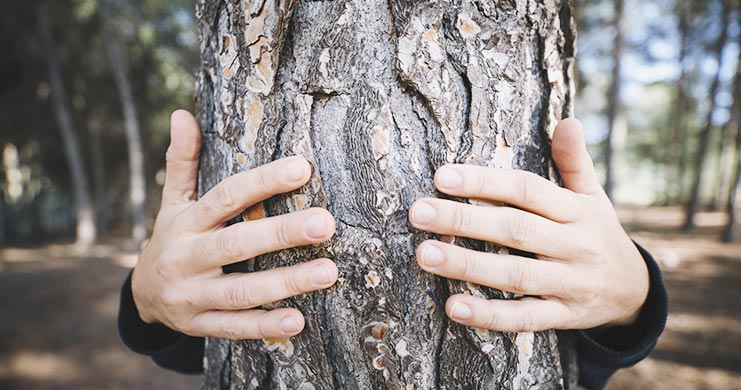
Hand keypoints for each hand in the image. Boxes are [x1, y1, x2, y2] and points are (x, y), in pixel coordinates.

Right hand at [131, 110, 337, 339]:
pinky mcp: (198, 325)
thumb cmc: (173, 238)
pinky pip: (233, 327)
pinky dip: (264, 327)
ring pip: (240, 291)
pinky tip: (298, 321)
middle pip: (236, 244)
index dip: (263, 182)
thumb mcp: (173, 201)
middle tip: (325, 224)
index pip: (226, 197)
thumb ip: (182, 161)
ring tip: (328, 272)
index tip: (302, 168)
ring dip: (285, 283)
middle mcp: (186, 258)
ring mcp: (190, 295)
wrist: (141, 296)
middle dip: (282, 233)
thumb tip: (181, 114)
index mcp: (186, 222)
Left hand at [409, 118, 648, 331]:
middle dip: (464, 220)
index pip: (527, 190)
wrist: (635, 292)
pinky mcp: (563, 317)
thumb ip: (575, 162)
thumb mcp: (593, 197)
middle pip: (515, 229)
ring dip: (467, 266)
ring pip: (515, 274)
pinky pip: (524, 318)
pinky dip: (489, 315)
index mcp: (576, 211)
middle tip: (419, 212)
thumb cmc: (598, 234)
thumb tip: (569, 121)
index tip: (442, 176)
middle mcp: (574, 246)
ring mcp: (569, 284)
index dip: (485, 181)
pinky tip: (453, 307)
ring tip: (424, 254)